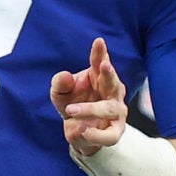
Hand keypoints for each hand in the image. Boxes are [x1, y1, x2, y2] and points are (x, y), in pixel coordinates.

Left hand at [51, 37, 128, 155]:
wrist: (78, 132)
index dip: (100, 52)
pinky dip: (96, 133)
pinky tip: (83, 130)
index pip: (100, 62)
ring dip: (90, 109)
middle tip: (103, 64)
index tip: (99, 41)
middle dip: (110, 73)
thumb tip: (65, 76)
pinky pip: (110, 134)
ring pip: (109, 108)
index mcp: (98, 77)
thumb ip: (60, 83)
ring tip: (70, 109)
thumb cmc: (72, 105)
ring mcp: (116, 111)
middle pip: (113, 81)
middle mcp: (112, 92)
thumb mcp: (59, 94)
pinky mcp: (115, 131)